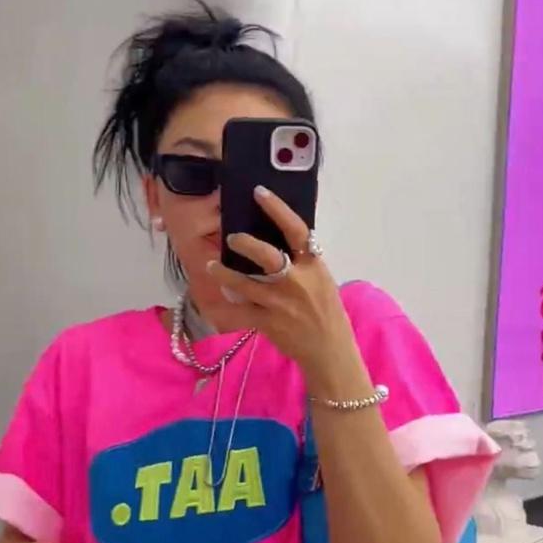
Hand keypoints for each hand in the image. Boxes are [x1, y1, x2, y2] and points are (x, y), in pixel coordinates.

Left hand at [206, 187, 357, 378]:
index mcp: (313, 265)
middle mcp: (297, 281)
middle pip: (268, 256)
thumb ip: (301, 261)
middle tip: (232, 238)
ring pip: (245, 284)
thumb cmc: (326, 311)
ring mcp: (280, 303)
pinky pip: (239, 313)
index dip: (277, 209)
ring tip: (212, 265)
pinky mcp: (268, 322)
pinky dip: (224, 308)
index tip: (259, 192)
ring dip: (224, 273)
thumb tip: (277, 240)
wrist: (330, 349)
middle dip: (246, 244)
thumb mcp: (321, 279)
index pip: (296, 230)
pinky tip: (213, 301)